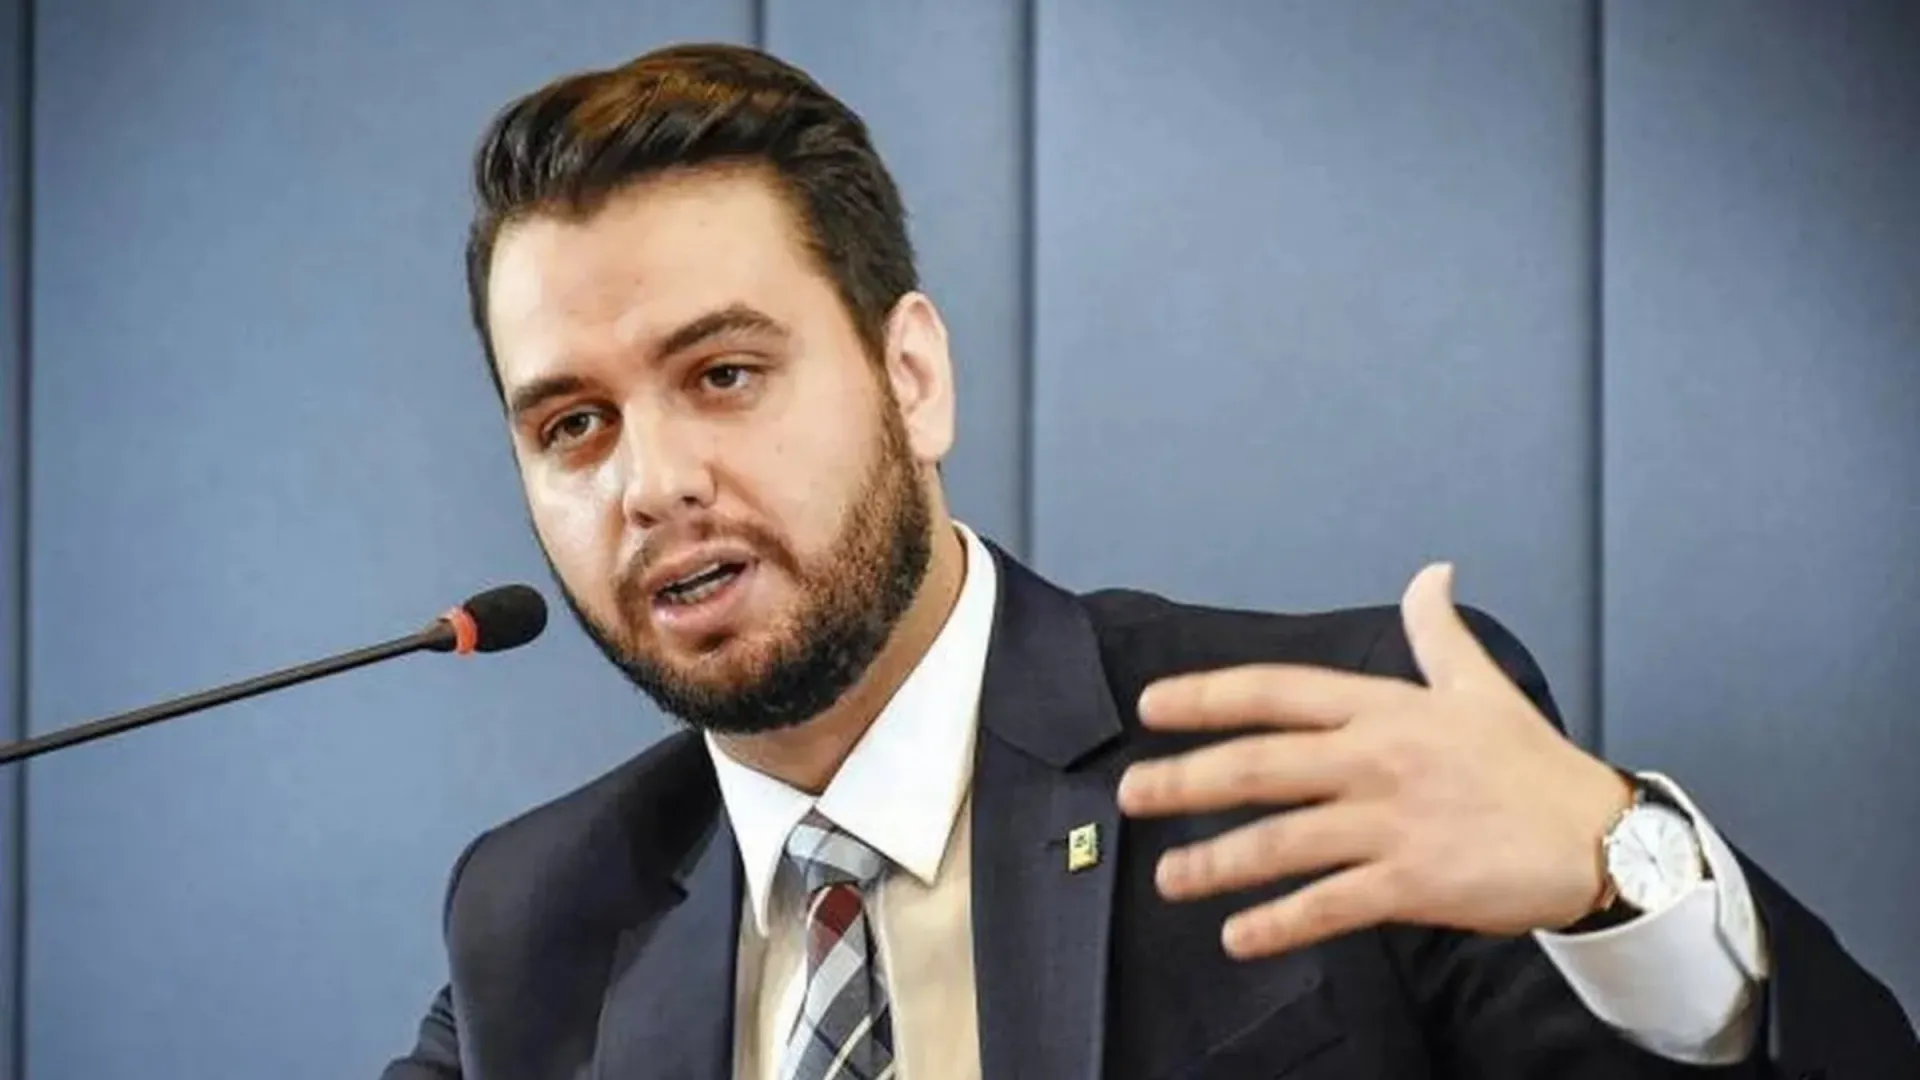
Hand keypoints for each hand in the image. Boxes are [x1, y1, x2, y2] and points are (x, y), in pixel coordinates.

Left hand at [1115, 564, 1632, 960]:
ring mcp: (1391, 823)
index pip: (1277, 692)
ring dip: (1215, 862)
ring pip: (1280, 841)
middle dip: (1184, 780)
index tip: (1150, 706)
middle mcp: (1376, 759)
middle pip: (1258, 765)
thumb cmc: (1531, 763)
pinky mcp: (1411, 884)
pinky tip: (1236, 936)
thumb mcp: (1482, 686)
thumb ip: (1439, 632)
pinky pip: (1328, 905)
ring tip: (1166, 878)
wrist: (1602, 838)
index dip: (1207, 696)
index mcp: (1385, 708)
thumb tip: (1432, 571)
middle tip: (1130, 795)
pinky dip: (1278, 924)